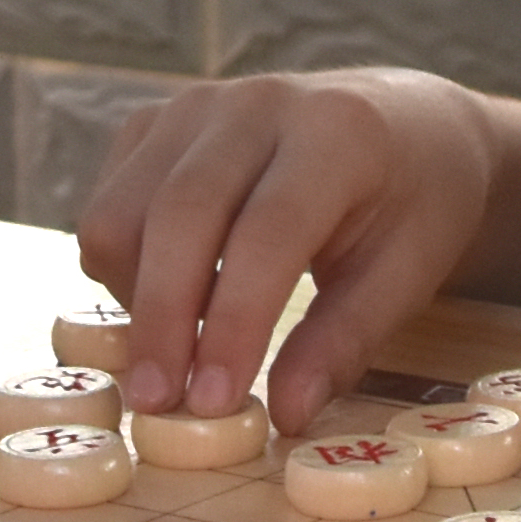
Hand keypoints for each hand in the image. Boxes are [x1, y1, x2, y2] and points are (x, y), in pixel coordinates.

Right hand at [70, 70, 499, 424]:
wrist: (403, 123)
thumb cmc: (412, 203)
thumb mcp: (407, 274)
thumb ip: (343, 342)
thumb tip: (286, 416)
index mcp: (337, 134)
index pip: (266, 233)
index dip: (233, 323)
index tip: (213, 401)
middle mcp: (257, 105)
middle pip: (179, 213)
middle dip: (161, 319)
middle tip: (158, 403)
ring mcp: (195, 106)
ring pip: (122, 208)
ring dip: (133, 296)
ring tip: (173, 356)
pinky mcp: (154, 121)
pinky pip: (108, 202)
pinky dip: (123, 266)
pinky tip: (170, 301)